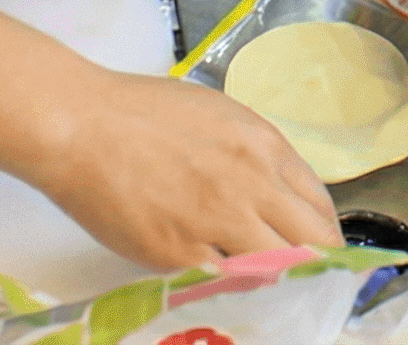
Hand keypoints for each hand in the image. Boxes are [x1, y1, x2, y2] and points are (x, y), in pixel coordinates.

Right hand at [35, 64, 342, 266]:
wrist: (82, 125)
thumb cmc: (140, 112)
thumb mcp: (218, 115)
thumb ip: (253, 154)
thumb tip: (276, 192)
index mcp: (263, 144)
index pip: (319, 200)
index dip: (324, 229)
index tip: (320, 245)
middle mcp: (251, 182)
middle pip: (314, 238)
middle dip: (320, 262)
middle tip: (312, 279)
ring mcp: (218, 220)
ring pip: (280, 267)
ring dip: (284, 281)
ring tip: (276, 291)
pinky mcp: (180, 254)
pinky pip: (228, 284)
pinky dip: (237, 292)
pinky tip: (235, 295)